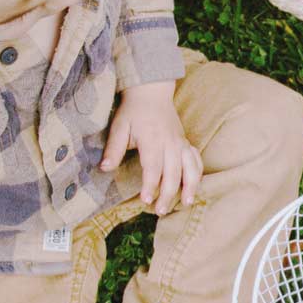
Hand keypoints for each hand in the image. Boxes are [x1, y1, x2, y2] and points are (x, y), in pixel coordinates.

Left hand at [100, 81, 201, 214]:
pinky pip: (196, 160)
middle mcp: (170, 142)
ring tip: (187, 203)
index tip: (146, 200)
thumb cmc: (133, 111)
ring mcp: (180, 142)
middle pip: (173, 172)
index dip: (150, 185)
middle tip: (160, 211)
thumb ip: (113, 148)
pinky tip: (194, 187)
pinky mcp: (186, 142)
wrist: (151, 91)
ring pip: (190, 167)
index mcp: (152, 139)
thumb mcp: (119, 126)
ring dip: (190, 186)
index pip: (153, 166)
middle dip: (168, 193)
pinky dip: (197, 174)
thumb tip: (104, 168)